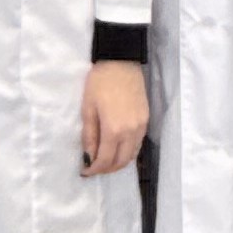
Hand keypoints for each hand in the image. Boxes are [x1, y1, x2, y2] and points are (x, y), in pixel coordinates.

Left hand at [81, 61, 148, 177]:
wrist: (121, 61)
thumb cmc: (99, 82)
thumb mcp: (88, 108)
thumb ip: (89, 136)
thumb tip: (88, 156)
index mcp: (114, 129)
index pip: (105, 160)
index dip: (94, 169)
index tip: (85, 171)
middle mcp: (131, 132)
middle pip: (121, 162)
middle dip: (106, 169)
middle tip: (94, 167)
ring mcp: (141, 126)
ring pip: (132, 155)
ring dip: (118, 162)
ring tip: (105, 159)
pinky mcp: (146, 120)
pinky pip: (138, 144)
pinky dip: (127, 151)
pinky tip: (117, 147)